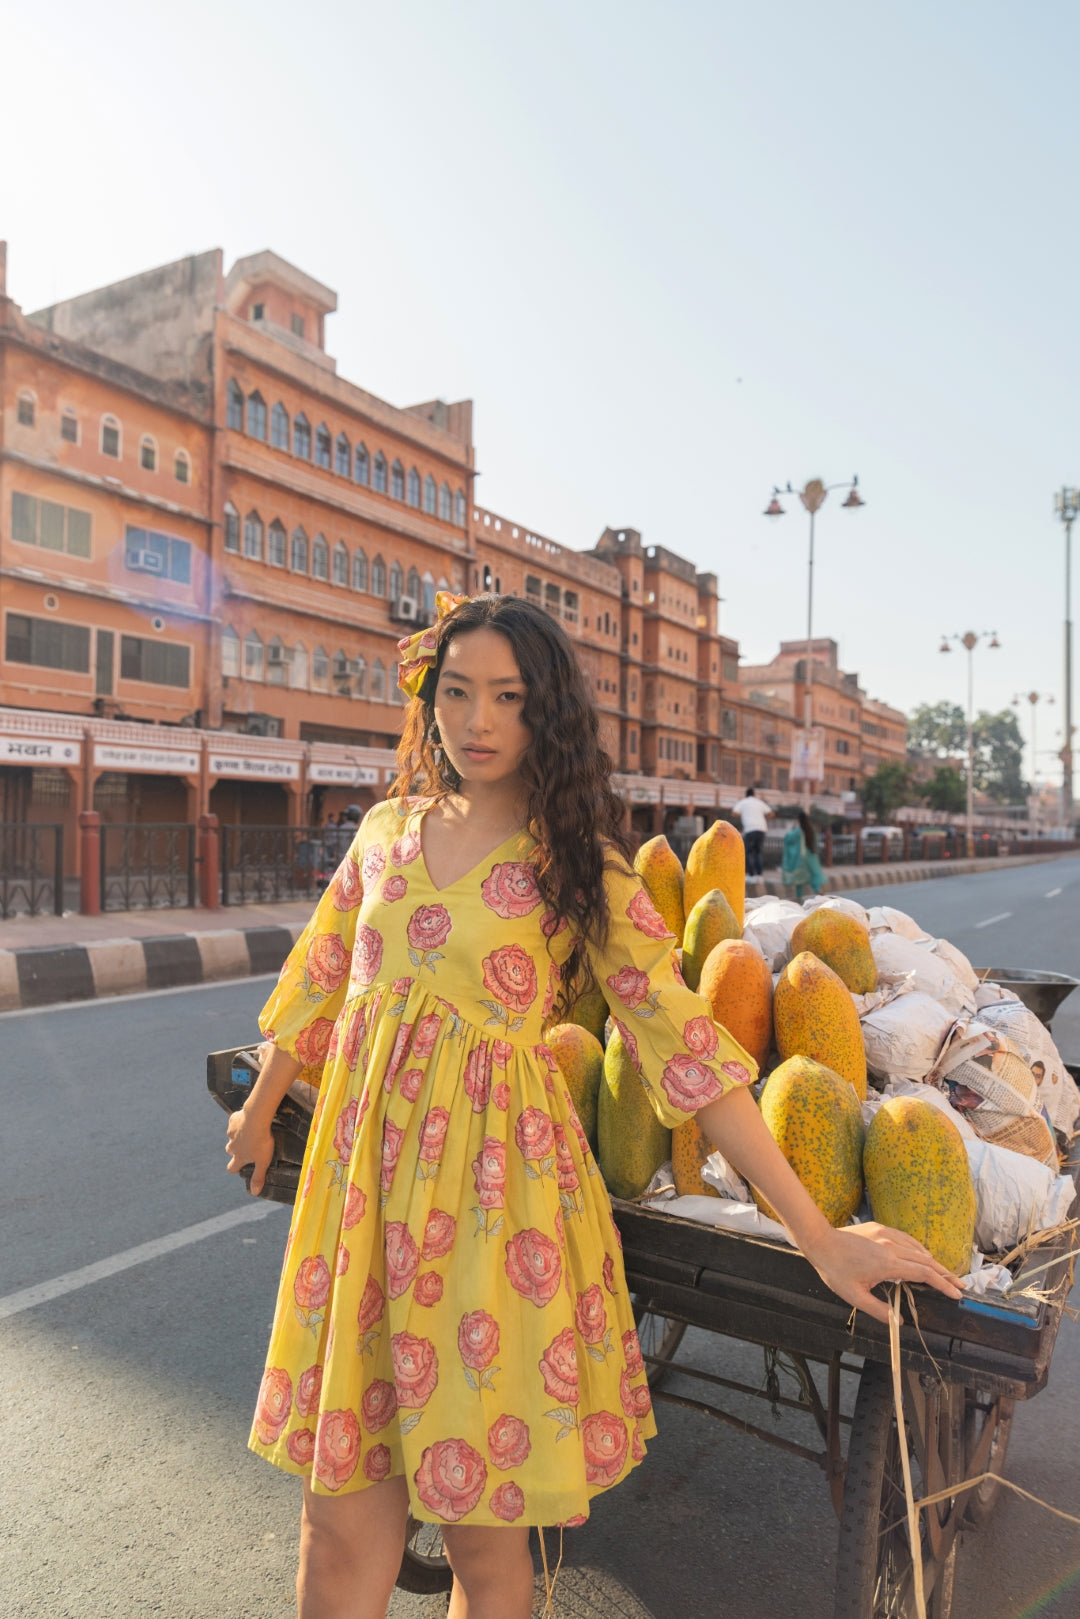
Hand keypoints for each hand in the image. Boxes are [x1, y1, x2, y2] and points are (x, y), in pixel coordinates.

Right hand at [226, 1108, 275, 1196]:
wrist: (256, 1118)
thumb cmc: (261, 1141)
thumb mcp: (263, 1162)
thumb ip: (258, 1177)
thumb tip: (255, 1193)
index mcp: (239, 1157)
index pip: (231, 1168)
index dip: (236, 1168)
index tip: (241, 1166)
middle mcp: (232, 1145)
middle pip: (230, 1150)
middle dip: (237, 1149)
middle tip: (250, 1145)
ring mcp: (231, 1132)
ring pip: (232, 1136)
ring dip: (239, 1134)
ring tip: (251, 1131)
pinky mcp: (233, 1119)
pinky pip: (235, 1122)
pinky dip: (240, 1121)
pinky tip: (249, 1119)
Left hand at [801, 1221, 967, 1325]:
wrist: (820, 1241)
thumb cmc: (835, 1270)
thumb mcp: (854, 1296)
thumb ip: (878, 1310)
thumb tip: (898, 1323)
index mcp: (888, 1265)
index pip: (924, 1274)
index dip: (943, 1284)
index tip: (956, 1293)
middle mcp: (891, 1247)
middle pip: (927, 1261)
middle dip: (946, 1275)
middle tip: (961, 1286)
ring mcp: (887, 1235)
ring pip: (918, 1249)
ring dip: (934, 1262)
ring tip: (945, 1274)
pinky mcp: (881, 1228)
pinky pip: (907, 1239)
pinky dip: (919, 1249)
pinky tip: (923, 1257)